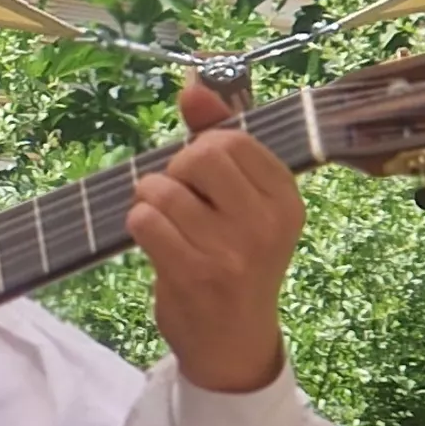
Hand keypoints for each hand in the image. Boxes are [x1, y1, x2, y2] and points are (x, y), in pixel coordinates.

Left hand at [127, 78, 304, 394]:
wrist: (233, 343)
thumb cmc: (235, 261)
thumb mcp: (243, 203)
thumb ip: (219, 138)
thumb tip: (193, 82)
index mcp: (286, 199)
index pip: (232, 138)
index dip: (202, 149)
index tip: (203, 179)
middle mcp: (267, 222)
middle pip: (199, 154)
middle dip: (175, 170)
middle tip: (182, 200)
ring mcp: (231, 250)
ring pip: (163, 187)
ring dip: (149, 200)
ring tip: (165, 224)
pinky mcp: (193, 273)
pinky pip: (144, 220)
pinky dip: (137, 224)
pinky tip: (154, 242)